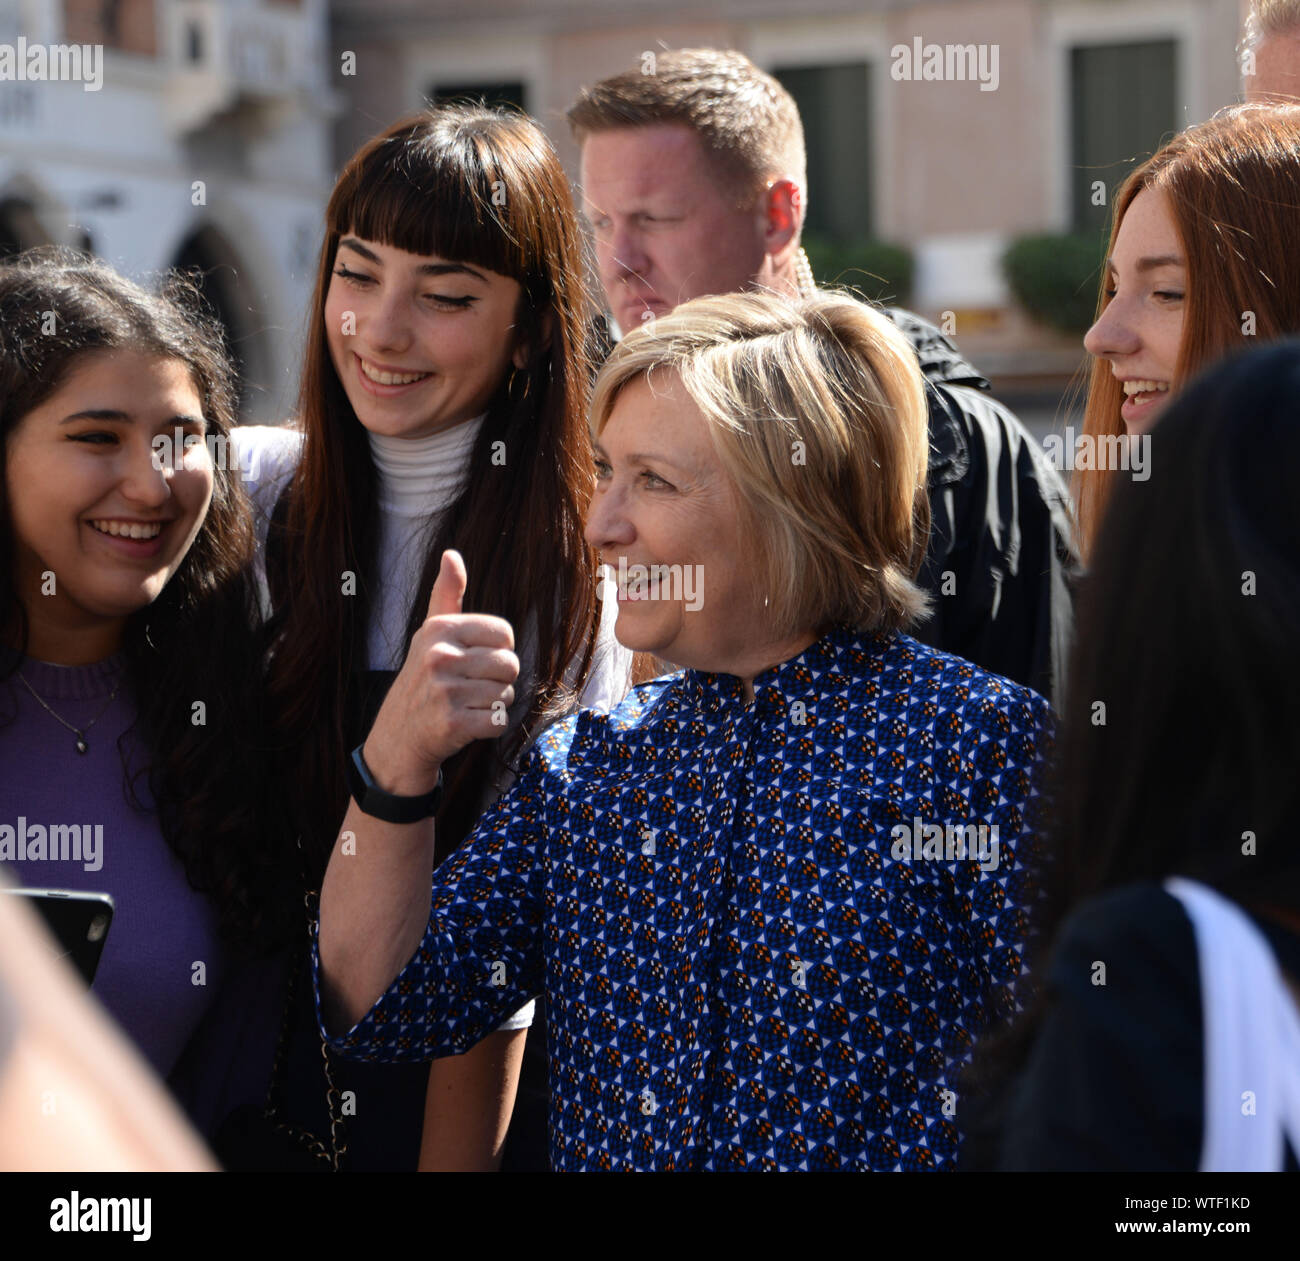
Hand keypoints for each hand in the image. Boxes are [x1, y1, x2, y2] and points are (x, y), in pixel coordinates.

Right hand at [362, 550, 518, 796]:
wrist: (399, 735)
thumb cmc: (424, 679)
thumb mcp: (431, 634)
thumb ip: (447, 595)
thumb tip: (452, 554)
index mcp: (440, 630)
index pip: (505, 634)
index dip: (498, 650)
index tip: (475, 661)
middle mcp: (439, 657)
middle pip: (510, 664)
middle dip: (499, 680)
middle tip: (471, 688)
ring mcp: (445, 691)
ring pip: (507, 694)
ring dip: (494, 704)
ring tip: (467, 704)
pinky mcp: (453, 723)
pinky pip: (500, 721)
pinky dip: (491, 727)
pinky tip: (468, 724)